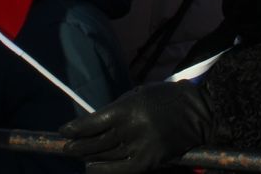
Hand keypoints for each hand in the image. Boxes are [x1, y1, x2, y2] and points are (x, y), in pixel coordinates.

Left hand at [60, 81, 213, 173]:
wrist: (196, 112)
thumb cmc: (163, 99)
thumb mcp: (136, 95)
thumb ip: (114, 111)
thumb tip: (90, 126)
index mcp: (127, 108)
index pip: (90, 123)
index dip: (73, 129)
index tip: (63, 131)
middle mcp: (131, 129)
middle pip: (94, 143)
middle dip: (76, 146)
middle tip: (66, 147)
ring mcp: (141, 147)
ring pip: (104, 157)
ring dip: (88, 157)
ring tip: (80, 156)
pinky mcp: (150, 161)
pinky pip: (120, 170)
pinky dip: (104, 170)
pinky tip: (93, 168)